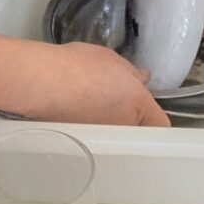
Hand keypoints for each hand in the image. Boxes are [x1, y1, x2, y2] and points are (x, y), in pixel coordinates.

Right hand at [18, 37, 170, 126]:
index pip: (160, 124)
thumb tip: (143, 78)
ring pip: (116, 135)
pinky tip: (78, 110)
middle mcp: (124, 127)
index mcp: (137, 105)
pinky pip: (96, 136)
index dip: (155, 117)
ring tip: (93, 103)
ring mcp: (104, 138)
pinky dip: (91, 126)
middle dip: (131, 119)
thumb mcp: (110, 59)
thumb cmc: (77, 66)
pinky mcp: (83, 143)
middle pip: (137, 131)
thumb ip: (132, 73)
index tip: (147, 108)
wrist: (43, 82)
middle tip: (117, 101)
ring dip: (110, 123)